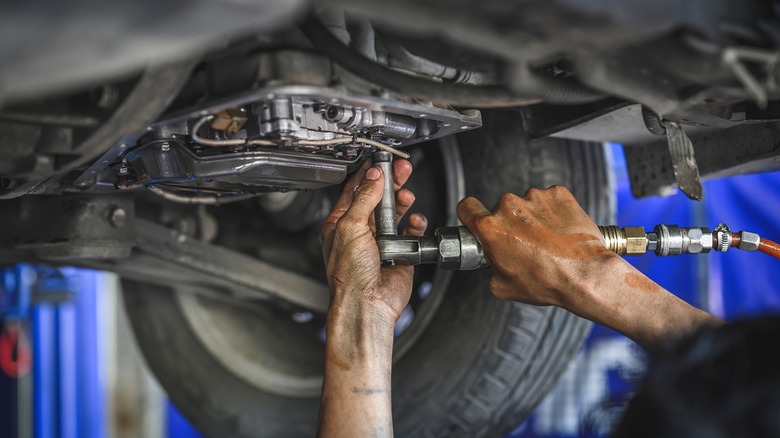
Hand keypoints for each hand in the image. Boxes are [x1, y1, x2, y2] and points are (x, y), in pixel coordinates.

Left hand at [320, 159, 427, 321]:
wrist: (367, 304)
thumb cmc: (349, 276)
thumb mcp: (351, 227)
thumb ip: (363, 198)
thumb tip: (373, 177)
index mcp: (340, 224)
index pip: (354, 191)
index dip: (368, 174)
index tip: (380, 161)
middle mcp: (359, 232)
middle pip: (377, 198)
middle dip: (390, 183)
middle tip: (402, 170)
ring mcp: (380, 242)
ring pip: (395, 213)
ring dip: (402, 202)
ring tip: (407, 194)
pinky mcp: (399, 253)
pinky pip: (410, 232)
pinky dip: (415, 224)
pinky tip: (415, 220)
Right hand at [457, 186, 613, 307]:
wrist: (586, 274)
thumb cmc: (548, 281)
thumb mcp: (502, 287)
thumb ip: (489, 267)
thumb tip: (492, 261)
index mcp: (492, 228)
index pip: (466, 207)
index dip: (470, 214)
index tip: (477, 219)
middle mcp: (510, 207)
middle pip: (500, 209)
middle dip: (510, 224)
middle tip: (525, 244)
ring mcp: (535, 197)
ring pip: (526, 204)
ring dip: (532, 218)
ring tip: (548, 240)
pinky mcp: (558, 193)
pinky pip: (549, 200)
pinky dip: (553, 212)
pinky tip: (560, 231)